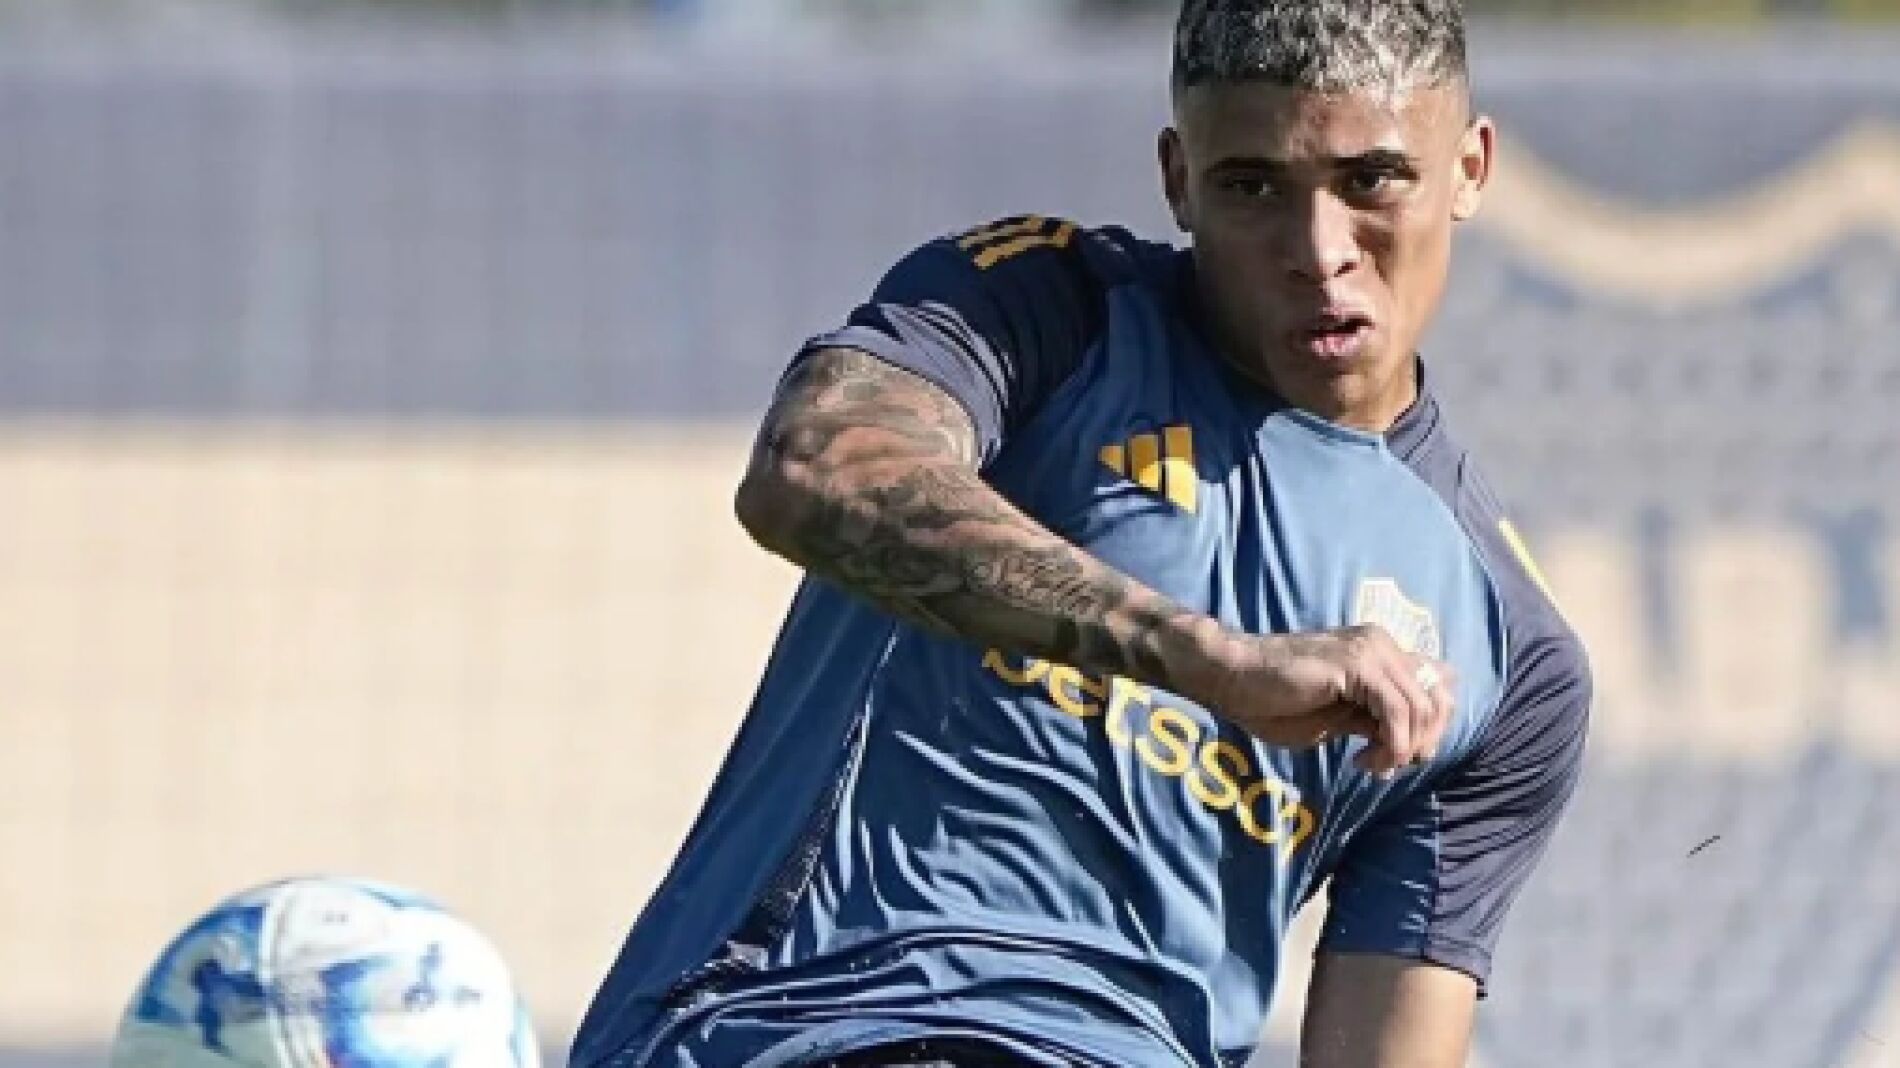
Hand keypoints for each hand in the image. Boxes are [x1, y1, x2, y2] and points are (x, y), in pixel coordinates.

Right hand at [1200, 625, 1456, 775]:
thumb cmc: (1275, 701)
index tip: (1398, 759)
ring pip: (1421, 708)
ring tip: (1370, 766)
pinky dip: (1390, 745)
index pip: (1437, 687)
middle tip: (1386, 767)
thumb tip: (1412, 743)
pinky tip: (1361, 758)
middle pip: (1438, 698)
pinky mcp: (1357, 664)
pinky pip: (1396, 712)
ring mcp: (1372, 650)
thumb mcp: (1340, 717)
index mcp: (1381, 652)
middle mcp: (1384, 644)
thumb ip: (1376, 720)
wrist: (1233, 679)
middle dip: (1422, 743)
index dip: (1431, 729)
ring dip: (1402, 749)